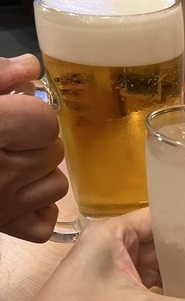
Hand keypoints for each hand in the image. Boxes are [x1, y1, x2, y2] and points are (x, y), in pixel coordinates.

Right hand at [0, 54, 67, 241]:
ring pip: (56, 186)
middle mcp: (0, 174)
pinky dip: (39, 208)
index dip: (33, 113)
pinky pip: (43, 223)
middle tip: (9, 136)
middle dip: (36, 139)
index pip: (45, 123)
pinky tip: (19, 192)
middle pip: (53, 151)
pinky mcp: (3, 226)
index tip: (16, 111)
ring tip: (13, 162)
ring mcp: (2, 205)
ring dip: (41, 172)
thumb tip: (31, 67)